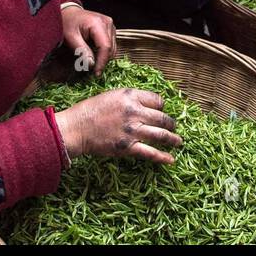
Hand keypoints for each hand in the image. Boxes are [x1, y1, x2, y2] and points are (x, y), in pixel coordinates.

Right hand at [54, 88, 181, 163]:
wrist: (77, 128)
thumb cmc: (91, 110)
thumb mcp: (112, 95)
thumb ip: (130, 99)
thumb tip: (145, 105)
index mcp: (131, 96)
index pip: (157, 100)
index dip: (161, 106)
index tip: (161, 110)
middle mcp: (135, 112)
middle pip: (162, 117)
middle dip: (171, 123)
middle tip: (174, 127)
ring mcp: (133, 130)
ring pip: (161, 135)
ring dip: (172, 139)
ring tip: (178, 141)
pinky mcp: (128, 147)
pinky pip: (151, 153)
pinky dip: (163, 157)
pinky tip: (171, 160)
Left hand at [60, 4, 115, 74]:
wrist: (69, 12)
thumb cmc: (68, 23)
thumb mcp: (70, 37)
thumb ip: (82, 50)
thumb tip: (92, 65)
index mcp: (98, 23)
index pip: (105, 47)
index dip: (102, 62)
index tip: (96, 74)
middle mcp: (108, 23)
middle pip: (111, 49)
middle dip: (102, 61)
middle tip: (91, 70)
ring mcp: (110, 25)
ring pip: (113, 48)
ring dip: (103, 57)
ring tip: (91, 60)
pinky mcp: (110, 29)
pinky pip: (111, 45)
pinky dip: (103, 52)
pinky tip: (94, 53)